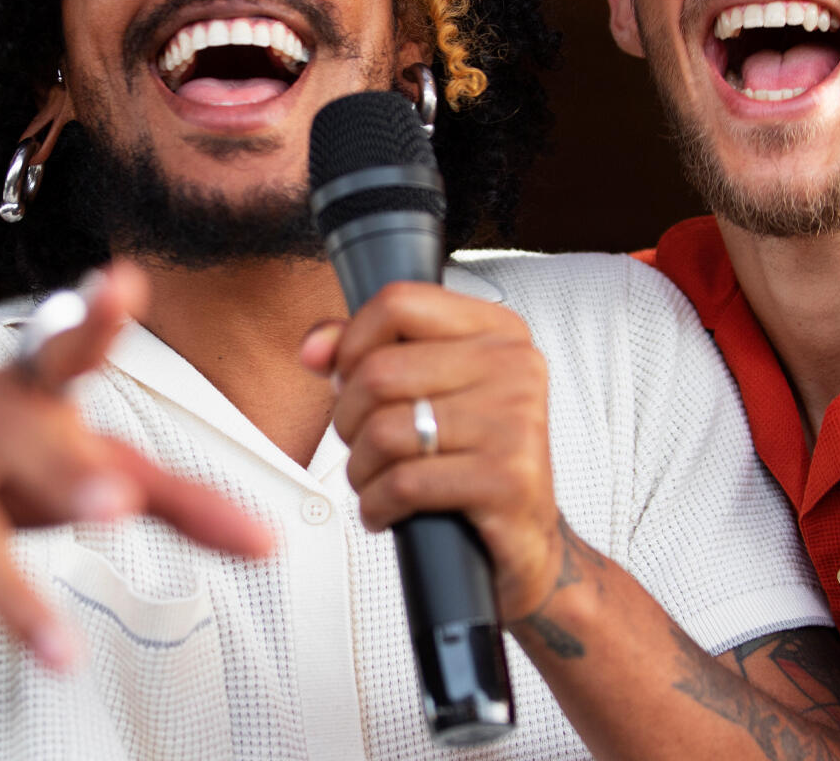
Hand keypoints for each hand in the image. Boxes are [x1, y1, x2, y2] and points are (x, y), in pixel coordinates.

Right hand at [0, 265, 272, 712]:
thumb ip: (174, 498)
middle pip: (8, 429)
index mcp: (22, 393)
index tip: (123, 284)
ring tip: (61, 656)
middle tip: (116, 502)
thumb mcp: (78, 464)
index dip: (91, 320)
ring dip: (5, 587)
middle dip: (59, 461)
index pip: (58, 351)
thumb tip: (273, 542)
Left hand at [300, 281, 566, 621]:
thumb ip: (365, 354)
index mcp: (498, 331)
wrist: (524, 537)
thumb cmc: (469, 458)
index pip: (398, 303)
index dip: (352, 345)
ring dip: (361, 469)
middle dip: (348, 420)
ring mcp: (515, 422)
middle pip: (379, 373)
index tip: (351, 379)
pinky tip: (389, 510)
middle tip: (363, 445)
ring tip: (377, 480)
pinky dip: (377, 505)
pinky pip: (404, 484)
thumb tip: (315, 348)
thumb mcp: (425, 392)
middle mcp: (514, 367)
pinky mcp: (506, 480)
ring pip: (385, 432)